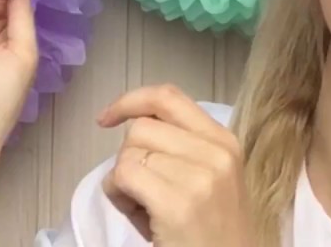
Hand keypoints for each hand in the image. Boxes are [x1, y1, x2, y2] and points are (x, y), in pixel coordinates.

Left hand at [97, 84, 255, 246]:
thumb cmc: (208, 233)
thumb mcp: (205, 179)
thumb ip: (179, 146)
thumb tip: (132, 123)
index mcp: (224, 142)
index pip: (168, 97)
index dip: (130, 101)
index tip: (106, 118)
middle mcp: (216, 153)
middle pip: (141, 127)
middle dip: (128, 156)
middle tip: (143, 192)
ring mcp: (200, 177)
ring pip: (129, 152)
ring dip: (122, 181)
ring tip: (145, 208)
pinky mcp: (179, 203)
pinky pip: (124, 175)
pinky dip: (119, 195)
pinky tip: (139, 215)